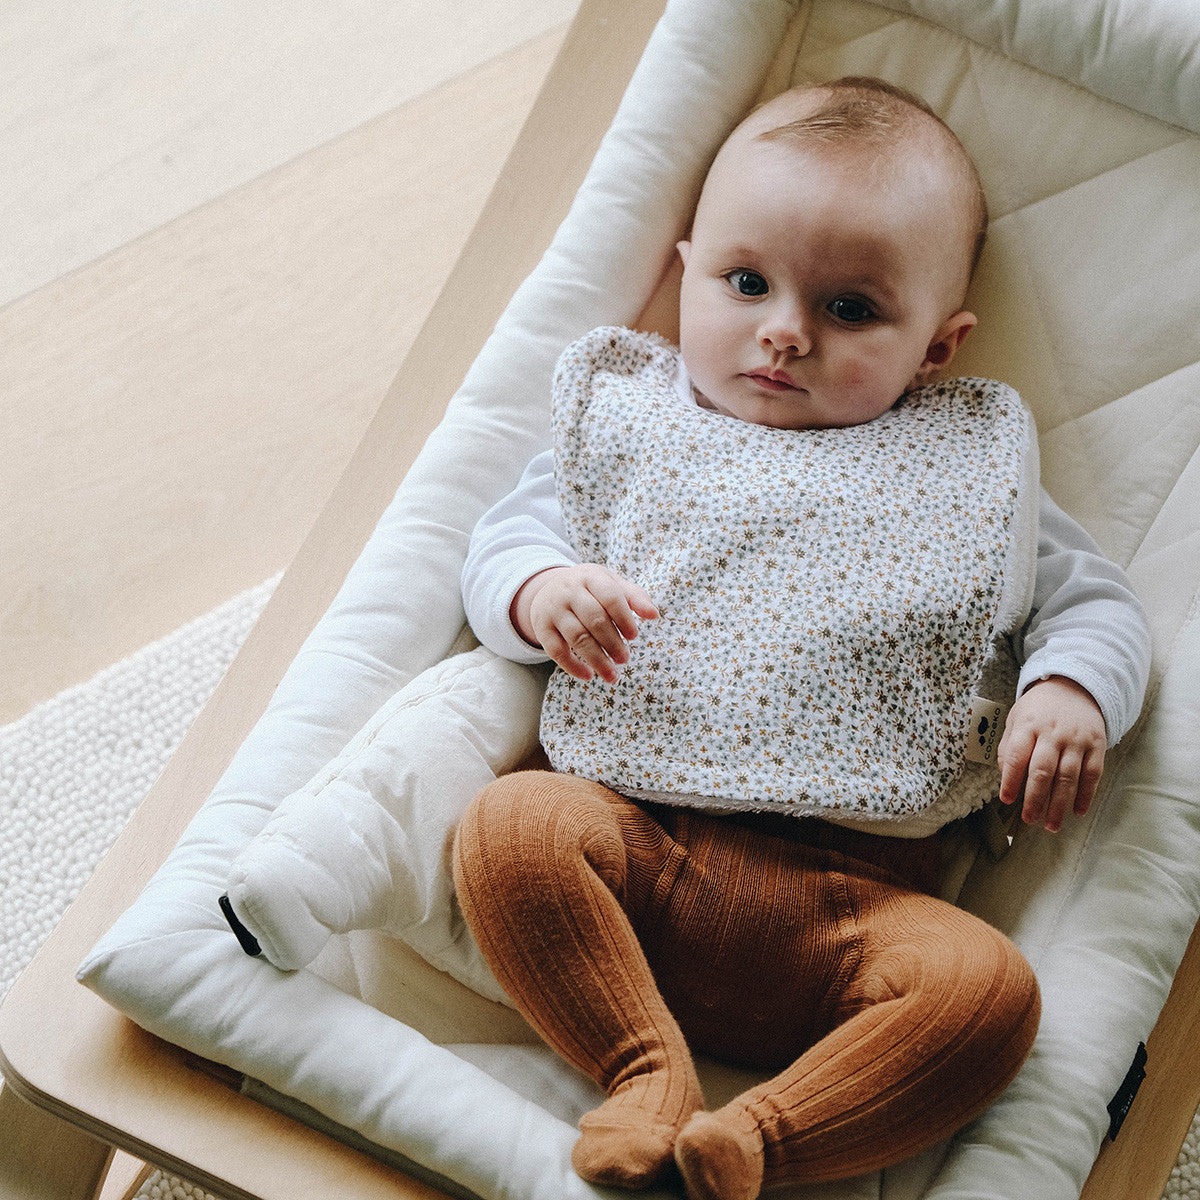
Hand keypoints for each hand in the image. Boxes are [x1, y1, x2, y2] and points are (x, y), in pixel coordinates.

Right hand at [511, 564, 657, 682]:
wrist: (549, 588)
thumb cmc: (590, 589)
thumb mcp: (610, 584)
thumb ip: (634, 597)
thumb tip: (654, 614)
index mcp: (590, 577)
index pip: (610, 596)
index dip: (624, 618)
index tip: (633, 636)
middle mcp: (569, 591)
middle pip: (593, 619)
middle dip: (612, 642)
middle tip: (624, 659)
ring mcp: (553, 609)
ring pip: (576, 637)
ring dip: (596, 659)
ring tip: (612, 675)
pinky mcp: (542, 627)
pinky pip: (556, 650)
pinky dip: (572, 666)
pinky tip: (588, 676)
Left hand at [997, 676, 1106, 831]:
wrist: (1074, 686)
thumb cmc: (1037, 709)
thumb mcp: (1016, 719)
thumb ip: (1009, 748)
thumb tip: (1005, 778)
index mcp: (1028, 725)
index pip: (1017, 756)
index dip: (1011, 780)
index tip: (1007, 800)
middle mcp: (1053, 732)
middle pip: (1043, 770)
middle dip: (1035, 798)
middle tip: (1029, 819)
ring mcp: (1077, 739)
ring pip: (1068, 776)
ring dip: (1060, 804)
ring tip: (1050, 825)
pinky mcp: (1097, 744)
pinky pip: (1093, 774)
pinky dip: (1086, 795)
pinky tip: (1078, 811)